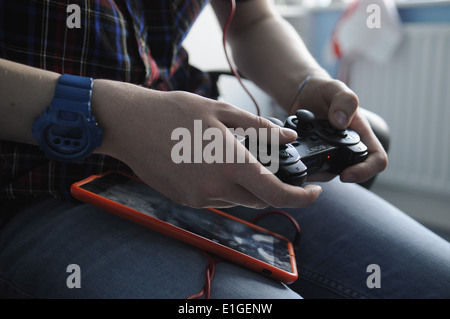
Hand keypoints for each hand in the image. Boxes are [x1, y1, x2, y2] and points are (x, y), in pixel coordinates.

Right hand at [93, 80, 321, 208]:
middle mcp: (215, 186)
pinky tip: (212, 164)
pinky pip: (216, 199)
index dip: (301, 198)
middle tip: (272, 166)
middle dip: (272, 187)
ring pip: (237, 200)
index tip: (314, 193)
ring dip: (246, 185)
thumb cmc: (173, 112)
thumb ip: (259, 128)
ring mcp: (198, 197)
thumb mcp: (220, 112)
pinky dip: (225, 186)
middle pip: (259, 198)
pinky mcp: (185, 200)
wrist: (129, 124)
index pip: (276, 192)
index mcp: (229, 162)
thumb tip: (286, 137)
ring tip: (234, 157)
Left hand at [290, 75, 387, 182]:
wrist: (303, 94)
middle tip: (314, 173)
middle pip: (351, 172)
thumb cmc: (324, 90)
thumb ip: (344, 101)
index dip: (366, 171)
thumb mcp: (335, 88)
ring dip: (316, 174)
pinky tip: (294, 161)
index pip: (376, 159)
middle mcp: (349, 147)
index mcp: (361, 133)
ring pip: (329, 173)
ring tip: (300, 166)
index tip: (346, 174)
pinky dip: (305, 167)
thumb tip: (341, 122)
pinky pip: (314, 168)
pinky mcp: (317, 155)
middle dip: (333, 175)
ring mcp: (333, 153)